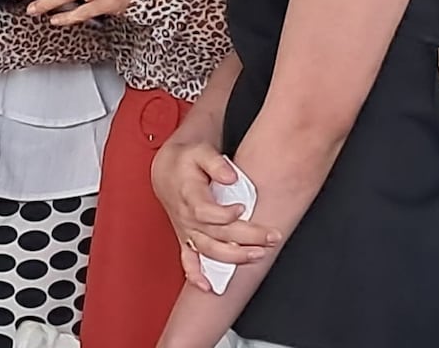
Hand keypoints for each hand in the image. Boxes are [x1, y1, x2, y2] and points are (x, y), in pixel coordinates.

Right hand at [151, 138, 279, 291]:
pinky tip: (210, 288)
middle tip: (271, 237)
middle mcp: (186, 217)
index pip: (205, 211)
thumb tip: (231, 177)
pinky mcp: (187, 239)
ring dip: (233, 257)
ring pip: (209, 251)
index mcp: (189, 195)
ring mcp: (187, 231)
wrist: (168, 171)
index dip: (224, 214)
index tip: (242, 208)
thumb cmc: (186, 160)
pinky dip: (197, 276)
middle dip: (246, 237)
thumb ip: (216, 163)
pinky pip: (188, 262)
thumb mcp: (200, 151)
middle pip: (215, 234)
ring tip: (258, 255)